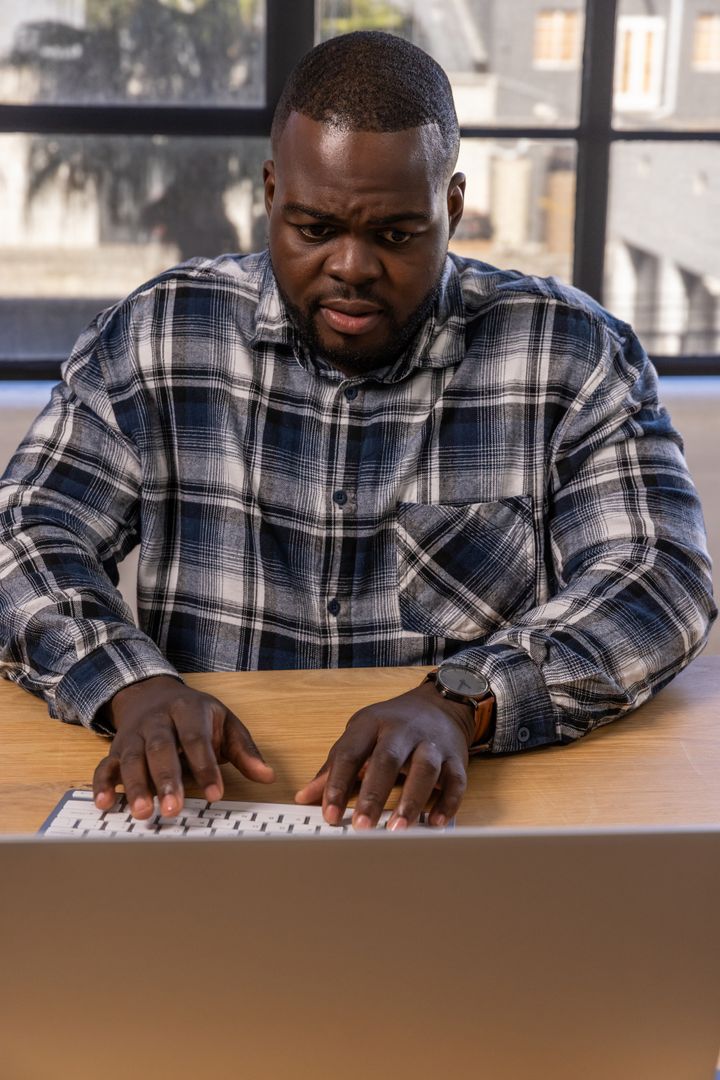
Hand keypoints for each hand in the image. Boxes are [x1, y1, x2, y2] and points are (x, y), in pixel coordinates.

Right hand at [92, 675, 274, 818]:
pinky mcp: (116, 749)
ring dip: (136, 786)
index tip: (216, 795)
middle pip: (160, 748)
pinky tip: (106, 803)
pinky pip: (105, 765)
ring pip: (132, 758)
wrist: (151, 694)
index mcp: (187, 709)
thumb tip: (267, 776)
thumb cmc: (195, 715)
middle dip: (167, 780)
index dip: (206, 767)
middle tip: (174, 809)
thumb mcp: (224, 722)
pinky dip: (104, 784)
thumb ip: (244, 750)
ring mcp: (134, 734)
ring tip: (144, 812)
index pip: (196, 739)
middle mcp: (157, 720)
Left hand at [295, 679, 474, 829]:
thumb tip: (303, 797)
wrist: (440, 704)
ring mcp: (432, 743)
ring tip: (398, 828)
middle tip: (362, 826)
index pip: (350, 753)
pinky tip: (434, 823)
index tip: (329, 814)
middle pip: (387, 760)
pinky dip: (446, 802)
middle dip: (374, 794)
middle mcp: (402, 731)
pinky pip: (454, 781)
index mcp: (371, 724)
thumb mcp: (359, 735)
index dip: (337, 784)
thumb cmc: (392, 725)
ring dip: (411, 799)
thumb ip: (334, 767)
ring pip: (423, 769)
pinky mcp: (456, 758)